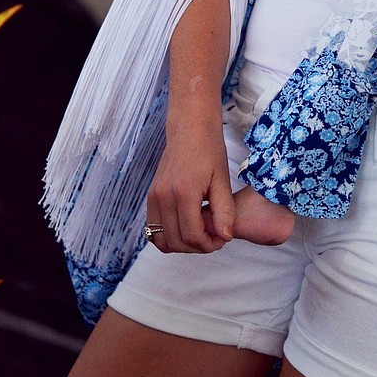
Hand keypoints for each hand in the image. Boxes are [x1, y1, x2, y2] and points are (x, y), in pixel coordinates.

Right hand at [146, 124, 234, 252]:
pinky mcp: (151, 197)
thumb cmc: (209, 150)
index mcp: (183, 192)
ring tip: (202, 234)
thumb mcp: (222, 179)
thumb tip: (226, 237)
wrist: (190, 129)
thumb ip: (224, 210)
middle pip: (177, 242)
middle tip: (215, 238)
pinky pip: (154, 230)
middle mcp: (163, 197)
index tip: (223, 238)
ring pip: (163, 240)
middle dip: (198, 247)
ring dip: (183, 245)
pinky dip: (169, 236)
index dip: (210, 245)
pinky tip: (188, 227)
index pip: (192, 235)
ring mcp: (153, 197)